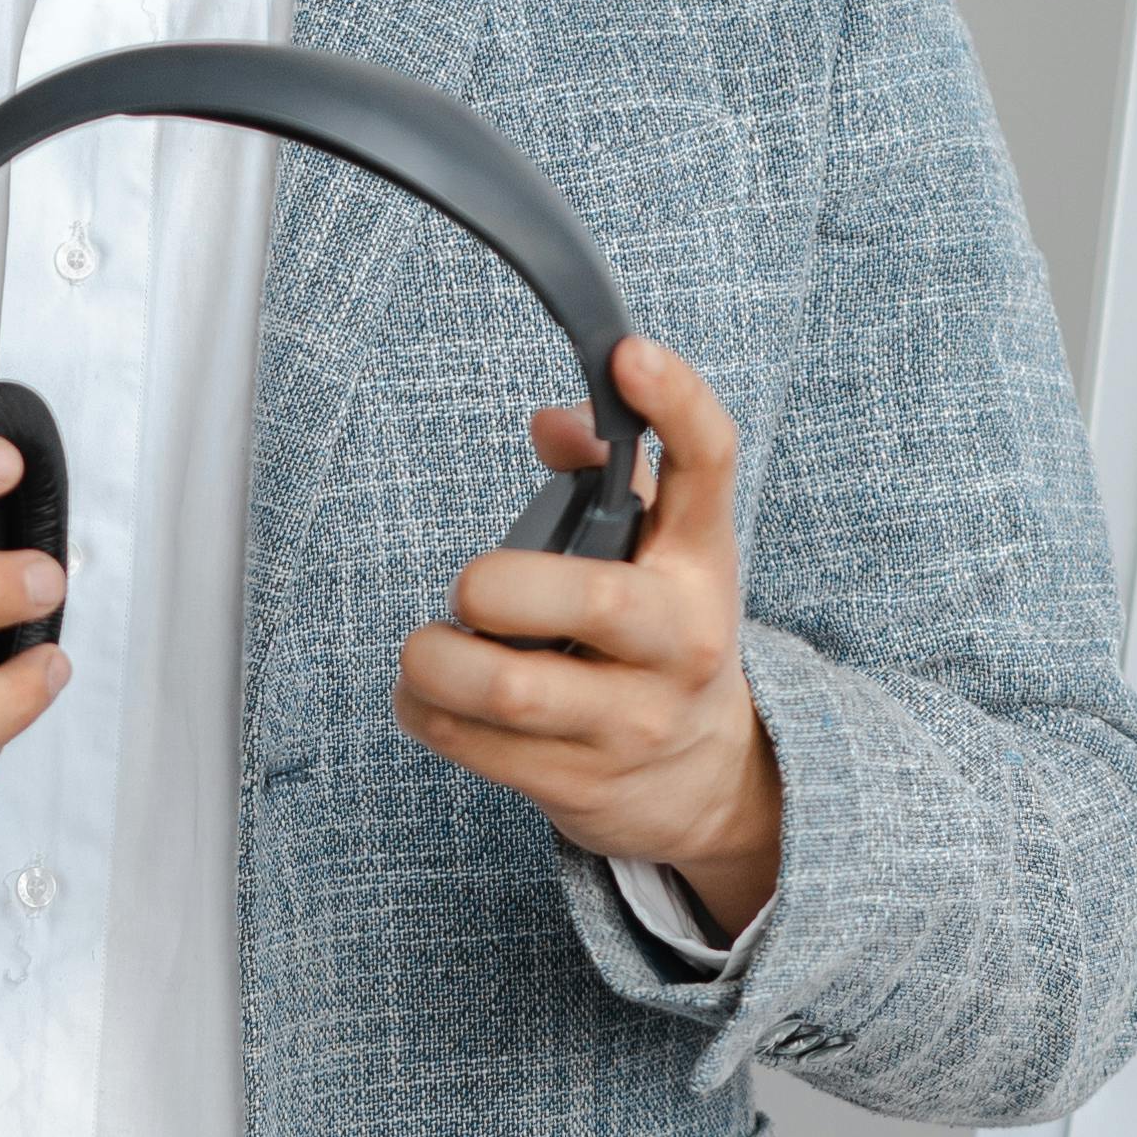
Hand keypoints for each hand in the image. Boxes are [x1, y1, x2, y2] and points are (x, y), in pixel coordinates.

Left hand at [396, 332, 783, 936]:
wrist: (707, 781)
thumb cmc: (657, 636)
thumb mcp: (659, 552)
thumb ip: (609, 472)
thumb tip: (550, 424)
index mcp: (701, 560)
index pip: (711, 466)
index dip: (676, 403)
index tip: (629, 353)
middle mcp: (681, 639)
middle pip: (590, 600)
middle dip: (497, 587)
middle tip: (472, 589)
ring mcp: (634, 720)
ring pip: (509, 689)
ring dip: (437, 661)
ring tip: (433, 649)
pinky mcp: (581, 782)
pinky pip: (473, 743)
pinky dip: (425, 710)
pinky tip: (431, 694)